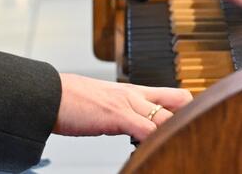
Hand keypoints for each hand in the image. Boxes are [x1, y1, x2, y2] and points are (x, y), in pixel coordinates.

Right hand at [54, 73, 191, 140]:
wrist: (49, 96)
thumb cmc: (70, 101)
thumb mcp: (102, 103)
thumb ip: (119, 112)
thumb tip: (129, 126)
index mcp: (132, 90)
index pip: (171, 94)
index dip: (185, 108)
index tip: (192, 122)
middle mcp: (134, 94)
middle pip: (179, 100)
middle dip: (190, 117)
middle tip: (191, 134)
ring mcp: (128, 104)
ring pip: (166, 116)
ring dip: (173, 133)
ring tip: (176, 147)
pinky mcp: (118, 116)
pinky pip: (146, 129)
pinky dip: (154, 141)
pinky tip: (153, 150)